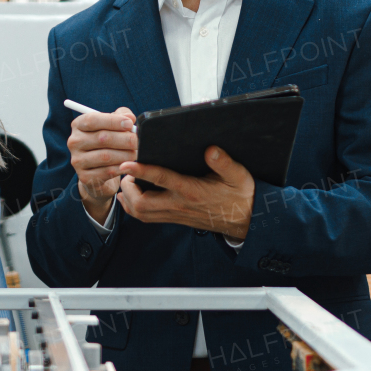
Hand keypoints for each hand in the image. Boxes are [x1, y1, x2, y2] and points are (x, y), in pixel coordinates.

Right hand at [68, 106, 137, 223]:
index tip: (130, 124)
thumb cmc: (107, 141)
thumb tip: (130, 118)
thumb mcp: (112, 125)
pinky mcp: (84, 176)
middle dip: (125, 139)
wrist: (98, 169)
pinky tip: (129, 165)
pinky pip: (107, 171)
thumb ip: (121, 116)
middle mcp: (74, 141)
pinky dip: (121, 168)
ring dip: (125, 155)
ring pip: (106, 156)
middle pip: (101, 138)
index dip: (113, 121)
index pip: (92, 120)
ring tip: (136, 153)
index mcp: (78, 124)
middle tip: (138, 141)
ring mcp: (77, 160)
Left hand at [116, 145, 254, 239]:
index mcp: (192, 191)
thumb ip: (224, 163)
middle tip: (125, 172)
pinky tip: (130, 198)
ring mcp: (175, 214)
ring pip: (141, 214)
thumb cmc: (240, 195)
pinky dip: (133, 208)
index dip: (142, 171)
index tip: (127, 163)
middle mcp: (179, 205)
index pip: (161, 180)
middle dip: (127, 188)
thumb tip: (210, 149)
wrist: (245, 221)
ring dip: (128, 199)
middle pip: (142, 203)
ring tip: (125, 182)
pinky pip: (147, 218)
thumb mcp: (238, 176)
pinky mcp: (174, 219)